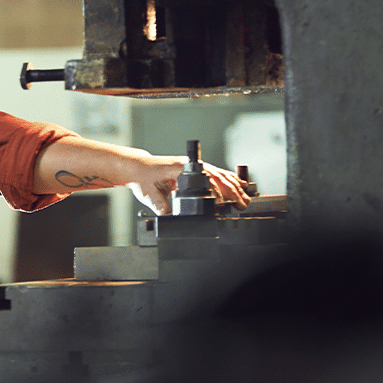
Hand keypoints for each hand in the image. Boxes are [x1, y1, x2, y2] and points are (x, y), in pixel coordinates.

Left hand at [128, 158, 250, 215]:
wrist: (137, 168)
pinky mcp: (194, 171)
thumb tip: (171, 217)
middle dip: (232, 190)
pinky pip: (214, 174)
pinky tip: (239, 185)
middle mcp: (189, 165)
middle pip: (216, 176)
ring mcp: (193, 167)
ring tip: (244, 198)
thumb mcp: (149, 195)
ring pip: (219, 175)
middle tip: (242, 203)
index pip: (203, 178)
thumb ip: (161, 206)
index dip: (215, 190)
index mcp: (179, 168)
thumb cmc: (142, 178)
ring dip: (233, 186)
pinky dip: (228, 180)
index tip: (223, 202)